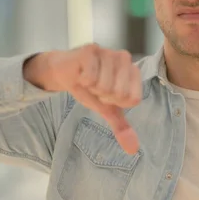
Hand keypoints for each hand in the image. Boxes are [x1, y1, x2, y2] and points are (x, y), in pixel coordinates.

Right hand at [24, 44, 141, 153]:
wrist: (65, 71)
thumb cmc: (90, 88)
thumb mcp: (106, 109)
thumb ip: (121, 126)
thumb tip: (133, 150)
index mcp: (133, 72)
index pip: (132, 99)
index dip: (115, 103)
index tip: (107, 95)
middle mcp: (124, 59)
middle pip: (119, 93)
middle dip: (102, 96)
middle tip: (95, 87)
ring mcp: (108, 52)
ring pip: (104, 86)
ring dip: (91, 88)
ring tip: (88, 80)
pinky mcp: (91, 50)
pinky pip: (90, 77)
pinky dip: (82, 81)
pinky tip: (80, 73)